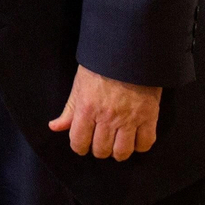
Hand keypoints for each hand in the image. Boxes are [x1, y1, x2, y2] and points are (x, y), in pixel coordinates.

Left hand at [48, 64, 162, 160]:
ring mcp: (130, 118)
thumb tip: (54, 127)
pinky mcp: (149, 116)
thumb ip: (69, 110)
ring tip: (116, 143)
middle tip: (100, 141)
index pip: (79, 142)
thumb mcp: (79, 85)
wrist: (128, 52)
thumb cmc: (100, 67)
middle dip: (98, 149)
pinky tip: (134, 139)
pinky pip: (145, 143)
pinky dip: (139, 146)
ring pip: (122, 152)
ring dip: (118, 152)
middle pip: (101, 150)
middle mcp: (107, 117)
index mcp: (87, 108)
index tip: (82, 143)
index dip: (79, 146)